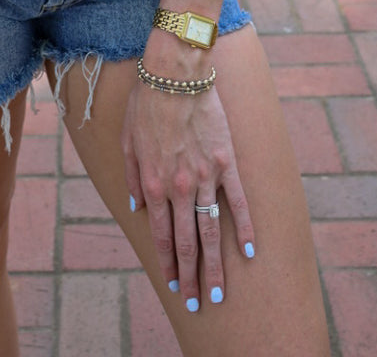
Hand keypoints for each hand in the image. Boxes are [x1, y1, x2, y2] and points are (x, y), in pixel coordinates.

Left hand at [121, 74, 254, 310]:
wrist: (175, 73)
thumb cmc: (147, 103)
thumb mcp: (128, 142)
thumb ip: (133, 178)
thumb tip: (138, 206)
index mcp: (154, 184)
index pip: (162, 235)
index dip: (169, 263)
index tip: (176, 285)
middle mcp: (180, 187)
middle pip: (187, 242)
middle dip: (193, 276)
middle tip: (200, 303)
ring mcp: (206, 177)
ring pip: (211, 231)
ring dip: (216, 265)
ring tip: (221, 292)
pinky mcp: (227, 162)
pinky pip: (238, 202)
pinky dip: (244, 228)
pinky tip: (249, 252)